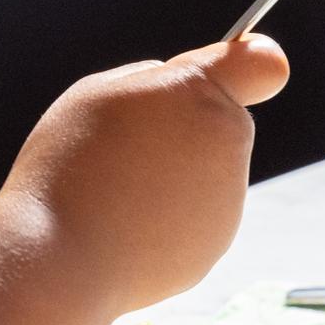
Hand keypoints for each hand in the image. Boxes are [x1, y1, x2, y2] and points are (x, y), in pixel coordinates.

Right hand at [0, 34, 286, 316]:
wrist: (60, 260)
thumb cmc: (68, 169)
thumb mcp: (95, 94)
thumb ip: (148, 81)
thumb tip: (177, 93)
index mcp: (200, 95)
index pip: (263, 64)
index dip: (250, 65)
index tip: (233, 74)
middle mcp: (228, 145)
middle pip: (220, 125)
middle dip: (183, 131)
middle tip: (125, 151)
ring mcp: (227, 202)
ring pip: (204, 176)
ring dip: (170, 180)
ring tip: (115, 196)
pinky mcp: (214, 248)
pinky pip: (191, 221)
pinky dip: (164, 224)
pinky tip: (122, 230)